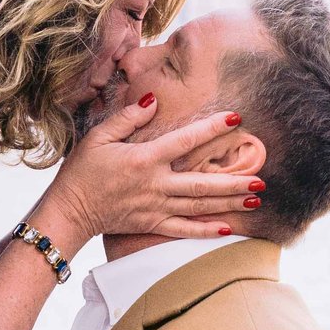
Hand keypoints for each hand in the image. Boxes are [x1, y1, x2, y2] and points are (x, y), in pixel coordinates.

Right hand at [49, 92, 266, 247]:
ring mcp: (155, 207)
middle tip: (261, 178)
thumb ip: (127, 118)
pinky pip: (183, 229)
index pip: (184, 141)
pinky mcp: (151, 224)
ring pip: (199, 205)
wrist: (69, 210)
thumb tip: (153, 100)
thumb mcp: (99, 137)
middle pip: (201, 182)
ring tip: (255, 198)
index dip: (211, 128)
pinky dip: (205, 230)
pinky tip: (228, 227)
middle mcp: (155, 184)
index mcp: (143, 159)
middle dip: (233, 180)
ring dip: (229, 202)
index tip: (236, 119)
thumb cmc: (82, 170)